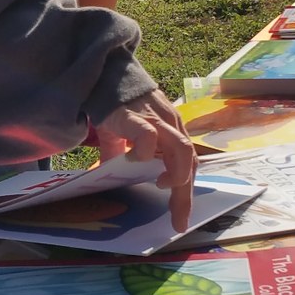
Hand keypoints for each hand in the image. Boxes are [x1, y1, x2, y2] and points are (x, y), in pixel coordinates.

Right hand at [92, 89, 196, 232]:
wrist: (104, 75)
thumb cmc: (117, 105)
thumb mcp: (126, 133)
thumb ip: (125, 154)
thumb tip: (113, 178)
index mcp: (172, 130)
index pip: (189, 163)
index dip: (187, 191)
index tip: (180, 218)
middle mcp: (171, 125)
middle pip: (190, 161)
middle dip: (185, 194)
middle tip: (177, 219)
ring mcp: (156, 120)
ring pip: (181, 149)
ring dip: (176, 174)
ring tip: (161, 187)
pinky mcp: (136, 117)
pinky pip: (149, 137)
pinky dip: (146, 153)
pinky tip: (134, 161)